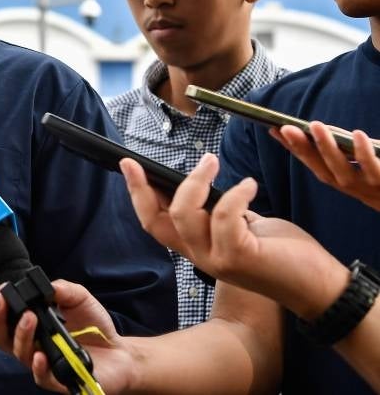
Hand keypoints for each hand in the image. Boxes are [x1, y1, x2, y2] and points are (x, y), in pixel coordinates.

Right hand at [0, 279, 133, 391]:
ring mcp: (42, 362)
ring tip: (30, 318)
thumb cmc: (94, 325)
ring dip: (20, 334)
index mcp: (30, 324)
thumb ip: (64, 289)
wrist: (119, 352)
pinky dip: (37, 366)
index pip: (2, 316)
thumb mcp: (80, 298)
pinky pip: (40, 376)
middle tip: (1, 301)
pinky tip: (40, 354)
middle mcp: (30, 343)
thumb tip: (47, 286)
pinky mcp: (57, 379)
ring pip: (18, 352)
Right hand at [121, 154, 347, 319]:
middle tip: (143, 161)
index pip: (155, 222)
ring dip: (195, 182)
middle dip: (143, 188)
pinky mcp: (237, 257)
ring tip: (212, 161)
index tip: (129, 165)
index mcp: (197, 247)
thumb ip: (221, 210)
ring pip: (184, 214)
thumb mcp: (243, 225)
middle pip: (156, 221)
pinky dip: (235, 194)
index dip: (137, 194)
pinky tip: (249, 184)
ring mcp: (216, 259)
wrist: (317, 286)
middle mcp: (200, 256)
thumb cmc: (283, 253)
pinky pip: (223, 215)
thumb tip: (204, 182)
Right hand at [272, 122, 379, 210]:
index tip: (275, 129)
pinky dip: (364, 153)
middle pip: (321, 168)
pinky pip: (374, 169)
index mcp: (341, 179)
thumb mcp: (364, 164)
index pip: (311, 162)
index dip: (292, 148)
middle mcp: (350, 187)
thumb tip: (319, 129)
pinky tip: (357, 134)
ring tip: (316, 126)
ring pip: (342, 171)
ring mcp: (367, 188)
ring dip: (327, 148)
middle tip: (287, 127)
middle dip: (302, 148)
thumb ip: (346, 149)